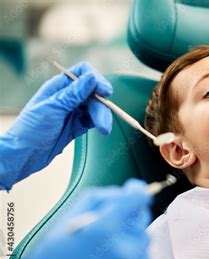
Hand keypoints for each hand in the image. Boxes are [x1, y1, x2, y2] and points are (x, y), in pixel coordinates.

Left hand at [1, 62, 111, 188]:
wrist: (24, 155)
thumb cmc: (30, 130)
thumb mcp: (53, 109)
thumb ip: (74, 94)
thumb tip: (92, 77)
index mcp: (59, 86)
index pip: (83, 73)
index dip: (96, 80)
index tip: (105, 93)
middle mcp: (68, 96)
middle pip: (93, 92)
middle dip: (101, 105)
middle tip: (103, 122)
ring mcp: (73, 110)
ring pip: (95, 107)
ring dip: (102, 117)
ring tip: (104, 130)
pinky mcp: (77, 125)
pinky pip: (93, 119)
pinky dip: (99, 123)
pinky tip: (101, 129)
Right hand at [12, 179, 151, 258]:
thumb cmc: (52, 257)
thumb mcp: (69, 217)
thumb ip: (100, 199)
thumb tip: (124, 192)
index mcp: (104, 228)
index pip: (138, 198)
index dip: (136, 190)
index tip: (133, 190)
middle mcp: (121, 247)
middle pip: (142, 215)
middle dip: (130, 212)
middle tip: (111, 220)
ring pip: (144, 236)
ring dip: (131, 233)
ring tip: (107, 242)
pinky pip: (144, 257)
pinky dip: (133, 252)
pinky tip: (113, 256)